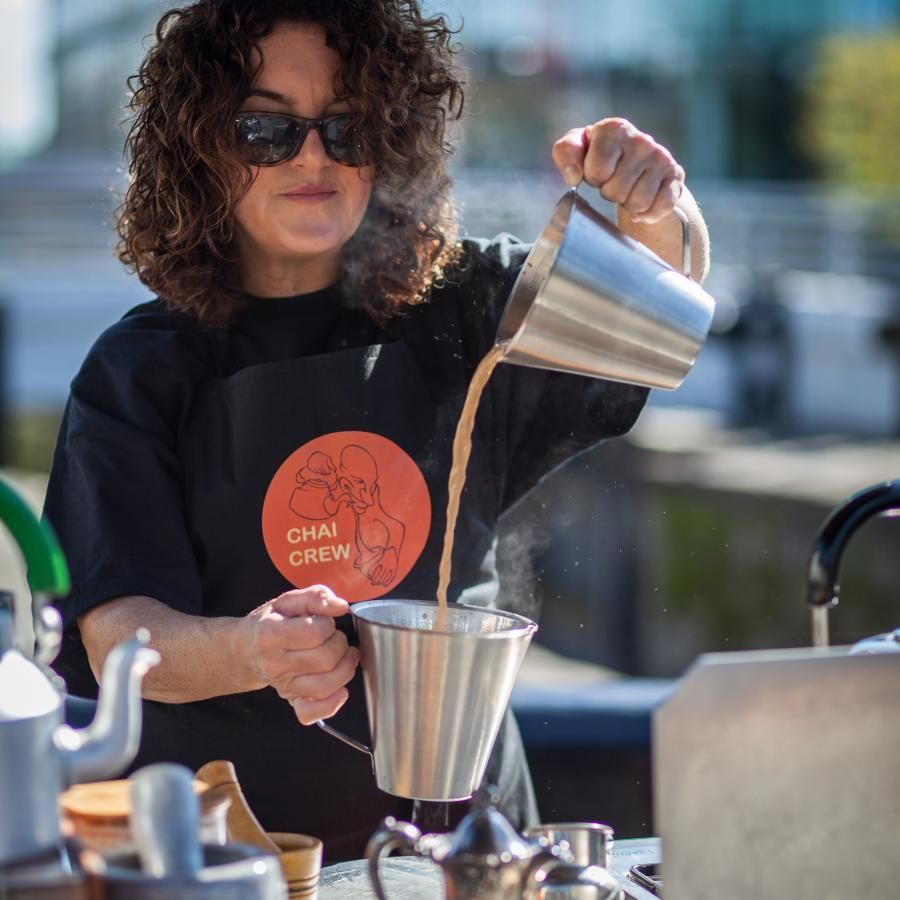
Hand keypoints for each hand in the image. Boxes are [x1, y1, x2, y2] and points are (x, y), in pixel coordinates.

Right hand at [243, 585, 359, 724]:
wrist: (247, 649)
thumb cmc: (270, 623)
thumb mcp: (289, 601)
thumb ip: (316, 597)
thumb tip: (340, 606)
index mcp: (270, 635)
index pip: (314, 632)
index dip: (328, 624)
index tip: (325, 621)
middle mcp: (275, 664)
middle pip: (325, 659)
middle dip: (340, 644)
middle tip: (334, 637)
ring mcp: (283, 686)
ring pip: (325, 686)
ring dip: (345, 669)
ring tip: (344, 656)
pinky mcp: (291, 700)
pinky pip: (311, 713)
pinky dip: (330, 705)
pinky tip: (340, 690)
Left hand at [552, 118, 684, 223]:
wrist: (634, 162)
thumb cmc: (598, 155)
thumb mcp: (577, 149)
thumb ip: (566, 153)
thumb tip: (573, 175)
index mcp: (613, 129)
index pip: (596, 172)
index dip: (593, 179)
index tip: (596, 172)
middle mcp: (641, 140)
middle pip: (616, 191)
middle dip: (610, 193)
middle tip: (613, 183)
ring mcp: (660, 157)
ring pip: (638, 203)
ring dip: (628, 204)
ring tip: (627, 190)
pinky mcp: (675, 175)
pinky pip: (662, 206)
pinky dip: (649, 213)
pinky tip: (643, 205)